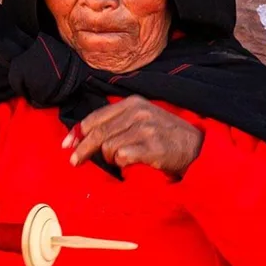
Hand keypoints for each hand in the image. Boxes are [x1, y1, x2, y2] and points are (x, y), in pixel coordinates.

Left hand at [64, 96, 203, 178]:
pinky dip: (122, 163)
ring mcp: (146, 129)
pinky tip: (132, 162)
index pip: (96, 117)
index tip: (67, 145)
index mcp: (133, 103)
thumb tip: (80, 135)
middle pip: (98, 133)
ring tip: (122, 159)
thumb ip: (116, 122)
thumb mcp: (143, 118)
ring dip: (111, 158)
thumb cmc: (166, 135)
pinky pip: (122, 157)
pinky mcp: (152, 146)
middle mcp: (139, 112)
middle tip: (75, 162)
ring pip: (109, 147)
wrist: (197, 147)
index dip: (78, 132)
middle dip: (83, 149)